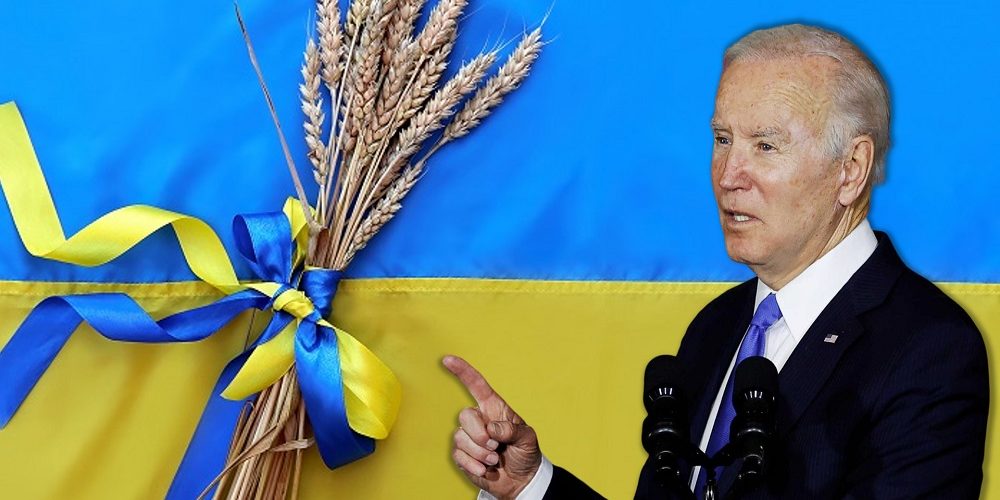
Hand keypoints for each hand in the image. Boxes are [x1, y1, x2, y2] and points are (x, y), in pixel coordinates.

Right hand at [443, 355, 541, 499]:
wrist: (519, 479)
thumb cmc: (524, 453)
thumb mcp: (527, 439)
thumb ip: (512, 431)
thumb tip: (491, 429)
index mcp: (494, 408)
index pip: (476, 385)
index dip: (462, 371)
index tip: (447, 359)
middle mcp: (479, 420)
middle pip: (465, 416)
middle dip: (479, 434)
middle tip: (495, 446)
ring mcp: (468, 437)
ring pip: (461, 438)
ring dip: (480, 453)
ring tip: (495, 459)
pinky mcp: (462, 454)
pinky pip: (458, 455)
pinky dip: (474, 464)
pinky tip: (485, 469)